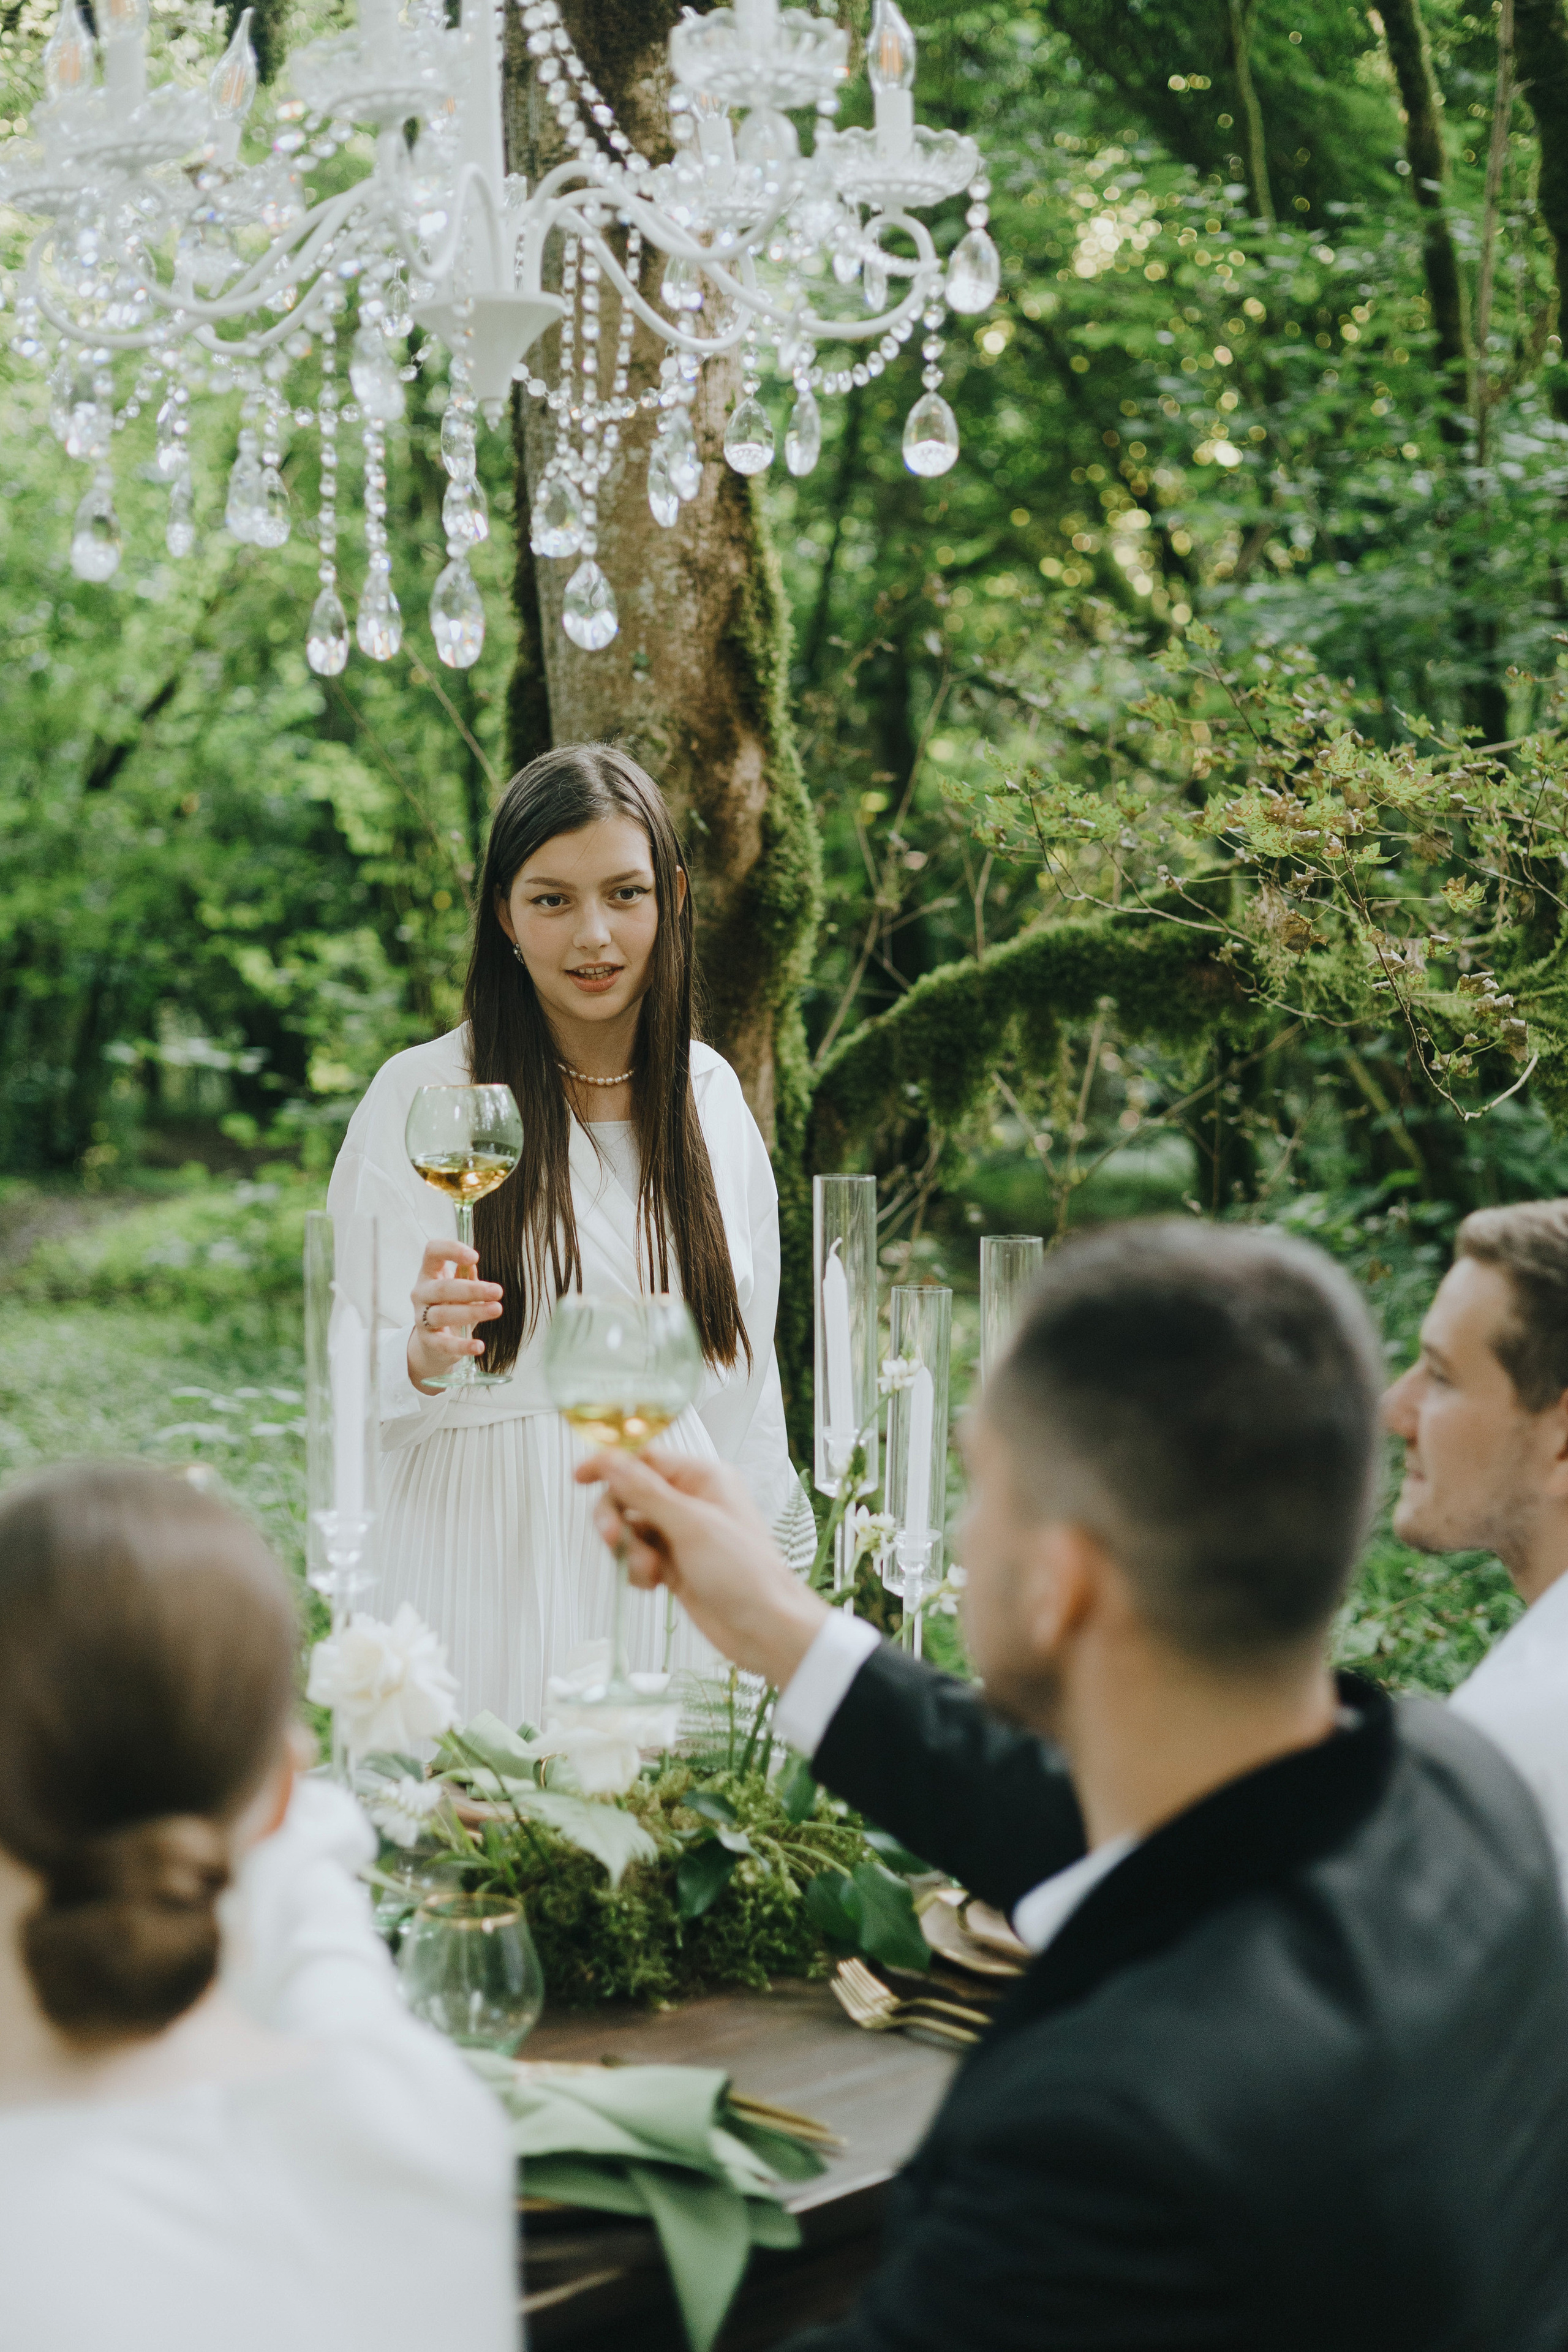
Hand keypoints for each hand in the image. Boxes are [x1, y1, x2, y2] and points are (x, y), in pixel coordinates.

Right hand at [407, 1239, 502, 1392]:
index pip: (432, 1252)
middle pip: (443, 1288)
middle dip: (472, 1289)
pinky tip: (480, 1346)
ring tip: (496, 1309)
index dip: (451, 1250)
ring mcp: (421, 1318)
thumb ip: (465, 1274)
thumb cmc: (450, 1306)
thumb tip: (472, 1264)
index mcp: (429, 1273)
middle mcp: (421, 1293)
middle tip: (498, 1291)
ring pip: (444, 1314)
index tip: (475, 1257)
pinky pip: (445, 1344)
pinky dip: (463, 1346)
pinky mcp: (428, 1341)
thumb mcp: (458, 1287)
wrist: (433, 1342)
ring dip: (472, 1311)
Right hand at [574, 1452, 828, 1688]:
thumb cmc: (747, 1574)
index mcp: (703, 1479)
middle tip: (612, 1538)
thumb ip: (645, 1491)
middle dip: (617, 1517)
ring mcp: (682, 1534)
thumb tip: (611, 1461)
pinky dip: (637, 1570)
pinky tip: (654, 1582)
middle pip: (630, 1494)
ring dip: (630, 1550)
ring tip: (649, 1570)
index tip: (580, 1477)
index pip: (644, 1459)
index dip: (610, 1465)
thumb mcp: (690, 1525)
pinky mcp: (675, 1563)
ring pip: (631, 1528)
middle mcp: (692, 1502)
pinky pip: (638, 1556)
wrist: (764, 1628)